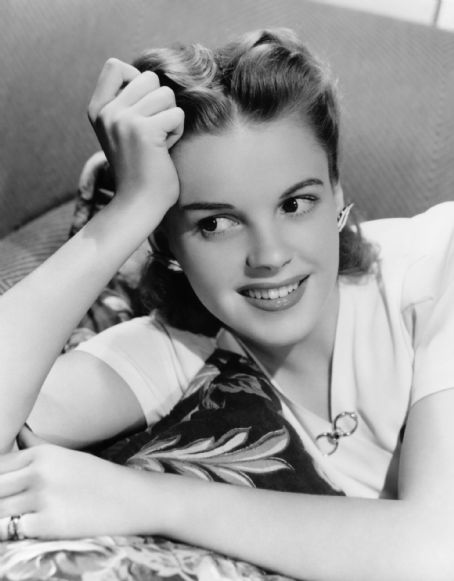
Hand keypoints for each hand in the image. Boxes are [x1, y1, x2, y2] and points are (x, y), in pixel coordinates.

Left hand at [0, 427, 147, 538]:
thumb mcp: (66, 455)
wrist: (134, 498)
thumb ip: (35, 445)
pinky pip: (7, 531)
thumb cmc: (99, 478)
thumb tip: (18, 428)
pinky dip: (7, 533)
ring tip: (10, 518)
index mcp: (41, 454)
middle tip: (8, 505)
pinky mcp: (48, 523)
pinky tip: (19, 531)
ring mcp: (43, 496)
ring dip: (1, 515)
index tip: (6, 492)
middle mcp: (39, 471)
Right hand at [88, 58, 183, 215]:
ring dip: (170, 120)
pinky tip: (164, 151)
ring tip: (158, 144)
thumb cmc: (139, 169)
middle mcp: (108, 112)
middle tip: (152, 134)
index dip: (137, 82)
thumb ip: (128, 103)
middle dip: (160, 105)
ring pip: (166, 95)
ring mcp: (123, 120)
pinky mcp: (144, 131)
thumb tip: (150, 77)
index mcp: (98, 110)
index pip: (115, 66)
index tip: (140, 112)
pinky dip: (177, 133)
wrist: (138, 204)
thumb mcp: (123, 131)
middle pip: (150, 78)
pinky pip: (177, 114)